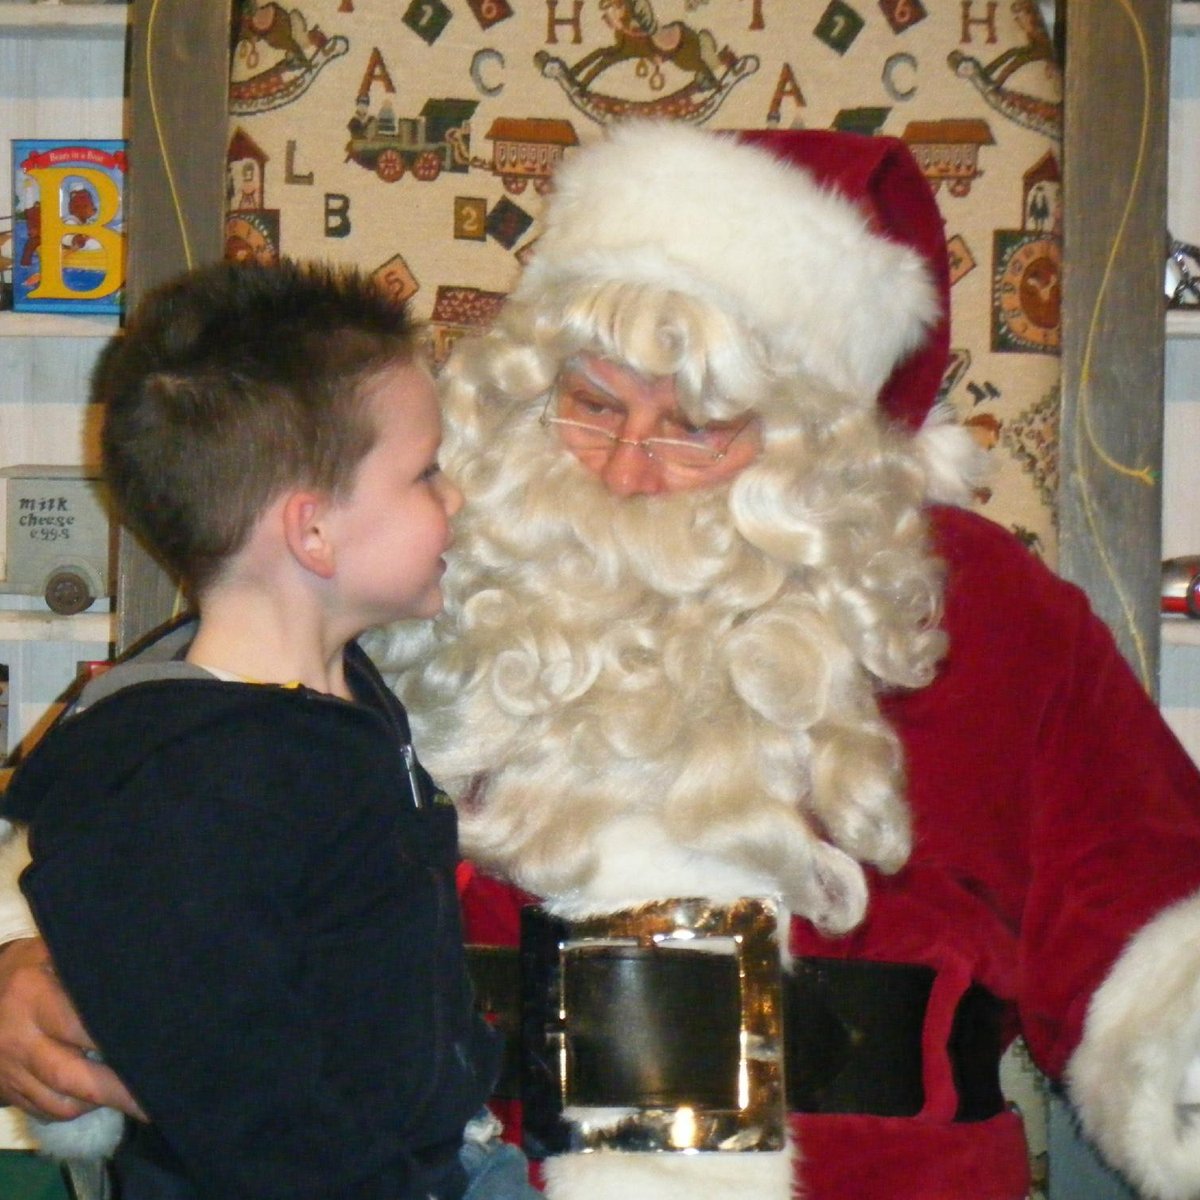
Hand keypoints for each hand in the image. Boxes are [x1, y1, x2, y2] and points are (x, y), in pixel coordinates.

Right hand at [0, 937, 144, 1120]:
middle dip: (115, 1091)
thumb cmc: (31, 965)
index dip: (117, 1042)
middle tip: (152, 1101)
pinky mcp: (4, 1090)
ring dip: (97, 1104)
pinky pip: (43, 1111)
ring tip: (133, 1098)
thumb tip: (144, 987)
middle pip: (68, 1075)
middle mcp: (16, 1038)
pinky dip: (74, 1109)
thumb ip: (92, 972)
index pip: (80, 1026)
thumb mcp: (56, 954)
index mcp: (32, 995)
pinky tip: (97, 1097)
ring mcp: (7, 1069)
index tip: (153, 1050)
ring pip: (57, 1102)